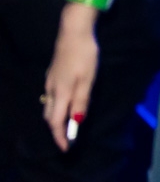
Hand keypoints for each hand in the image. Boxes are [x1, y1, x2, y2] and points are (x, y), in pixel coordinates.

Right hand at [44, 6, 99, 152]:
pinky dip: (56, 108)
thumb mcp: (88, 80)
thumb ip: (81, 101)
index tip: (66, 149)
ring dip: (56, 120)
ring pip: (49, 107)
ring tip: (66, 127)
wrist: (73, 33)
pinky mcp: (52, 75)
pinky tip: (64, 106)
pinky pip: (51, 98)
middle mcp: (51, 90)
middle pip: (50, 116)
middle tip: (67, 140)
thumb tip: (76, 122)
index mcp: (61, 93)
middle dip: (57, 131)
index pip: (57, 122)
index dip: (61, 136)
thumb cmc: (84, 56)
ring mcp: (50, 82)